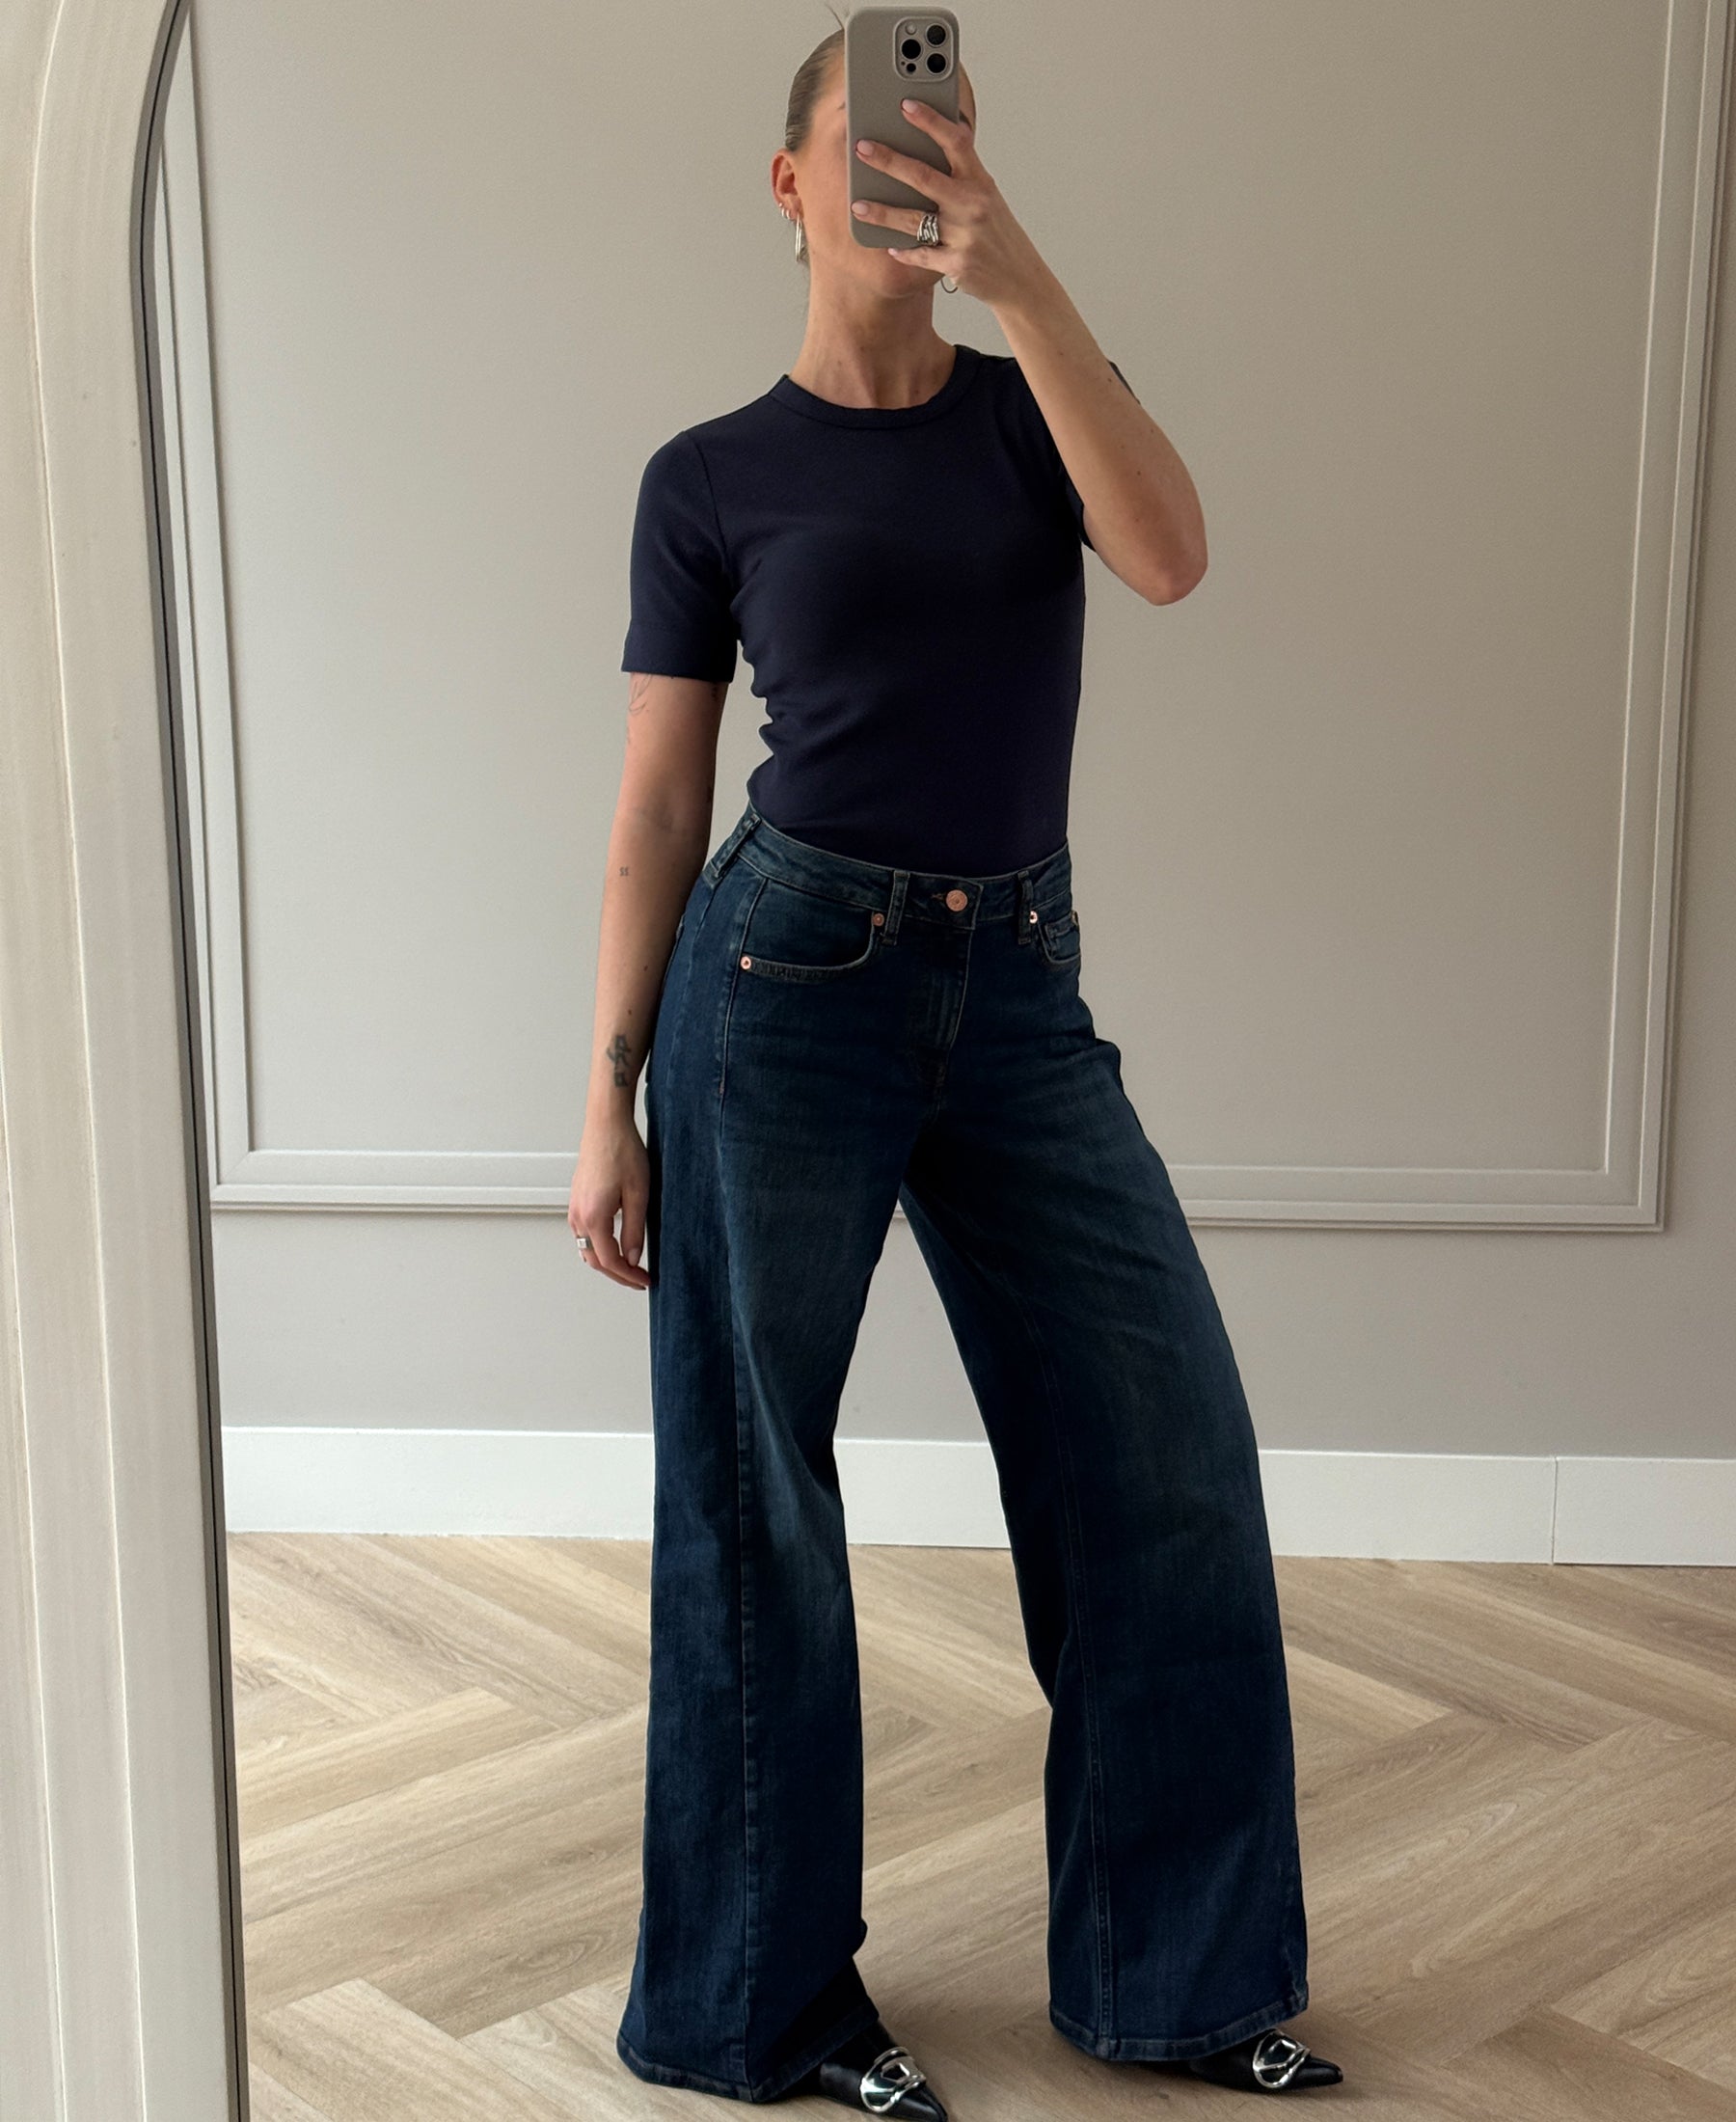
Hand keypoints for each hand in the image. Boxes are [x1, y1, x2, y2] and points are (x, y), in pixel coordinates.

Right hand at [568, 1115, 650, 1290]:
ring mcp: (574, 1209)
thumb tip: (633, 1258)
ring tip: (630, 1265)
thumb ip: (634, 1231)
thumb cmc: (623, 1153)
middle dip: (617, 1274)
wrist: (606, 1126)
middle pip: (595, 1260)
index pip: (609, 1261)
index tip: (645, 1281)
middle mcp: (578, 1216)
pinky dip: (598, 1247)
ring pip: (586, 1249)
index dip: (628, 1276)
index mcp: (593, 1218)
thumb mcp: (638, 1195)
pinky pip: (583, 1234)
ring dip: (607, 1261)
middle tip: (639, 1279)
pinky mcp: (576, 1201)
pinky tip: (615, 1244)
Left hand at [850, 99, 1049, 309]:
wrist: (1020, 279)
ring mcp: (965, 236)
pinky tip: (890, 246)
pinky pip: (921, 255)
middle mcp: (973, 206)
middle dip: (889, 160)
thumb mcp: (987, 199)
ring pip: (913, 220)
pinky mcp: (957, 265)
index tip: (906, 105)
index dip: (930, 121)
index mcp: (981, 183)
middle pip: (924, 177)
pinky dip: (904, 252)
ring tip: (857, 206)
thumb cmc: (999, 235)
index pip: (956, 142)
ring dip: (882, 213)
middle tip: (861, 147)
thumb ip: (961, 178)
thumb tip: (923, 155)